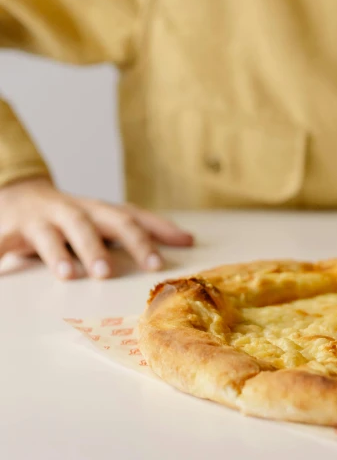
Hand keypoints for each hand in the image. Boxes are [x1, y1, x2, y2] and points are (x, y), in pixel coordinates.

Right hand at [0, 177, 193, 279]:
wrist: (17, 193)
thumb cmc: (69, 216)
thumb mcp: (101, 220)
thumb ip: (138, 231)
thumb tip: (188, 238)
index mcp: (99, 210)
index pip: (135, 216)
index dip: (159, 229)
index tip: (185, 243)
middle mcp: (76, 211)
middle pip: (105, 221)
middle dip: (126, 241)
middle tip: (145, 265)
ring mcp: (45, 219)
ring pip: (57, 233)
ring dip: (63, 252)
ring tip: (71, 274)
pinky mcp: (14, 230)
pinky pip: (7, 245)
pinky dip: (4, 256)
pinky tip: (6, 271)